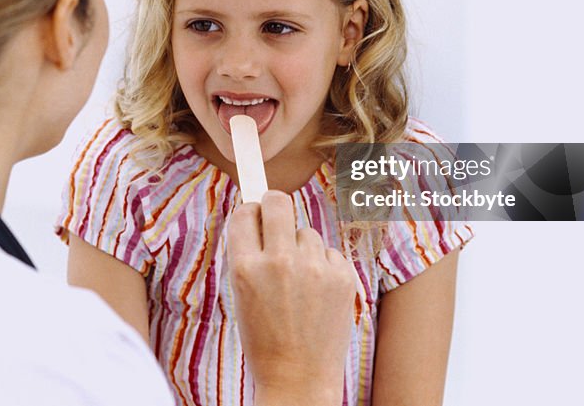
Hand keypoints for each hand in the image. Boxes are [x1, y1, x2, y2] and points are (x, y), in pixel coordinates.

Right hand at [226, 190, 356, 405]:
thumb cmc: (265, 339)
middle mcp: (279, 262)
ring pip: (307, 233)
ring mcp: (313, 269)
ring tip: (299, 283)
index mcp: (245, 267)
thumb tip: (259, 213)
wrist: (299, 379)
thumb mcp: (241, 295)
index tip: (255, 214)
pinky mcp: (342, 277)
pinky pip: (330, 253)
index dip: (250, 212)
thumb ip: (249, 256)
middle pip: (278, 202)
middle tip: (277, 215)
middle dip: (275, 204)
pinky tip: (318, 294)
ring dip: (302, 248)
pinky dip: (324, 267)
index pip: (245, 213)